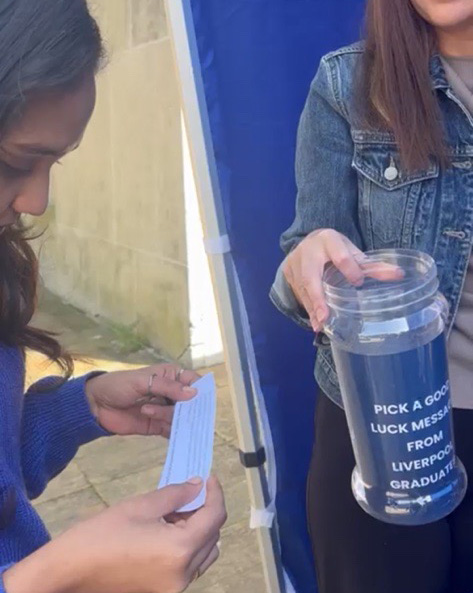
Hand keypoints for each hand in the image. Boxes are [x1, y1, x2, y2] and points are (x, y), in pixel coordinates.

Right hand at [4, 477, 226, 592]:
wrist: (69, 571)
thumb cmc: (103, 533)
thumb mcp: (141, 506)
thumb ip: (176, 494)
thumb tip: (198, 484)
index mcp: (180, 550)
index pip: (215, 517)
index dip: (216, 493)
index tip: (209, 477)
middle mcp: (184, 574)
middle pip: (213, 536)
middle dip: (205, 511)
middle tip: (187, 492)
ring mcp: (175, 588)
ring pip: (205, 554)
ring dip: (199, 530)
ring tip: (175, 513)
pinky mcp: (164, 592)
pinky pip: (190, 567)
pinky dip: (188, 547)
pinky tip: (167, 531)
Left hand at [85, 364, 199, 435]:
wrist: (95, 406)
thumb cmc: (117, 386)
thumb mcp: (142, 382)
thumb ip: (167, 387)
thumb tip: (194, 393)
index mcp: (170, 376)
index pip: (193, 381)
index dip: (199, 390)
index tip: (198, 400)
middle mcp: (171, 393)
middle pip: (191, 402)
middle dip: (186, 408)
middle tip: (173, 411)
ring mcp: (164, 410)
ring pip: (182, 417)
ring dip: (169, 417)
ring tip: (146, 411)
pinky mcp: (157, 426)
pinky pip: (172, 430)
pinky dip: (173, 433)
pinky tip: (166, 431)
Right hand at [283, 229, 402, 331]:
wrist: (308, 241)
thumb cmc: (335, 249)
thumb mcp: (352, 252)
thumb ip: (372, 266)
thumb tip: (399, 275)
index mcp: (328, 239)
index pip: (339, 255)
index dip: (349, 268)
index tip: (358, 281)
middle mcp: (307, 250)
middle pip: (311, 276)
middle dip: (318, 297)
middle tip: (325, 316)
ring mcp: (295, 263)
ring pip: (303, 289)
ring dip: (313, 309)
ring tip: (321, 326)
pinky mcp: (288, 274)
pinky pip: (298, 295)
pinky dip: (309, 310)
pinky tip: (316, 324)